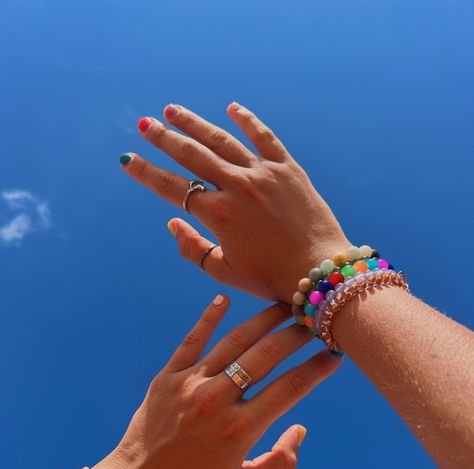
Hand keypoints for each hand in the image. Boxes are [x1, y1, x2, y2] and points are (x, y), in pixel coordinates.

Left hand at [94, 298, 340, 468]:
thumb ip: (278, 464)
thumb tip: (300, 430)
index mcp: (240, 430)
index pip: (291, 389)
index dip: (317, 369)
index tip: (333, 355)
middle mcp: (218, 400)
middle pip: (266, 356)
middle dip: (296, 335)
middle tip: (313, 321)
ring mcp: (190, 385)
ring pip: (234, 342)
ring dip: (263, 321)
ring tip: (284, 305)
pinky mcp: (167, 378)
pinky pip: (191, 341)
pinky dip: (208, 319)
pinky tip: (223, 300)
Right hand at [120, 103, 349, 302]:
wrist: (319, 271)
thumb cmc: (270, 277)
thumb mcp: (224, 272)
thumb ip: (192, 248)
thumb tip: (172, 223)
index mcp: (218, 215)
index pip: (171, 188)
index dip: (146, 173)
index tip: (127, 159)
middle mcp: (237, 187)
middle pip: (191, 155)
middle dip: (163, 138)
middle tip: (145, 125)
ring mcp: (264, 174)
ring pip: (222, 140)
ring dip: (195, 124)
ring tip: (173, 110)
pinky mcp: (288, 169)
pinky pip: (265, 137)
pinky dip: (247, 120)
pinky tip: (232, 108)